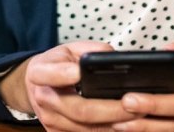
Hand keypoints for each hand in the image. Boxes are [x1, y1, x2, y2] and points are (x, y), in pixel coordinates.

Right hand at [0, 40, 140, 130]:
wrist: (34, 87)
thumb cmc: (55, 64)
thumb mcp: (68, 49)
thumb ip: (88, 49)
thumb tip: (112, 56)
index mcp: (40, 73)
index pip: (50, 74)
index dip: (63, 74)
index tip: (79, 72)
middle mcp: (44, 100)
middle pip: (79, 109)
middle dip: (110, 109)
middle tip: (134, 104)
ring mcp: (51, 122)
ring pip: (87, 129)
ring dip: (114, 125)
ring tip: (138, 117)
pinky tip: (125, 126)